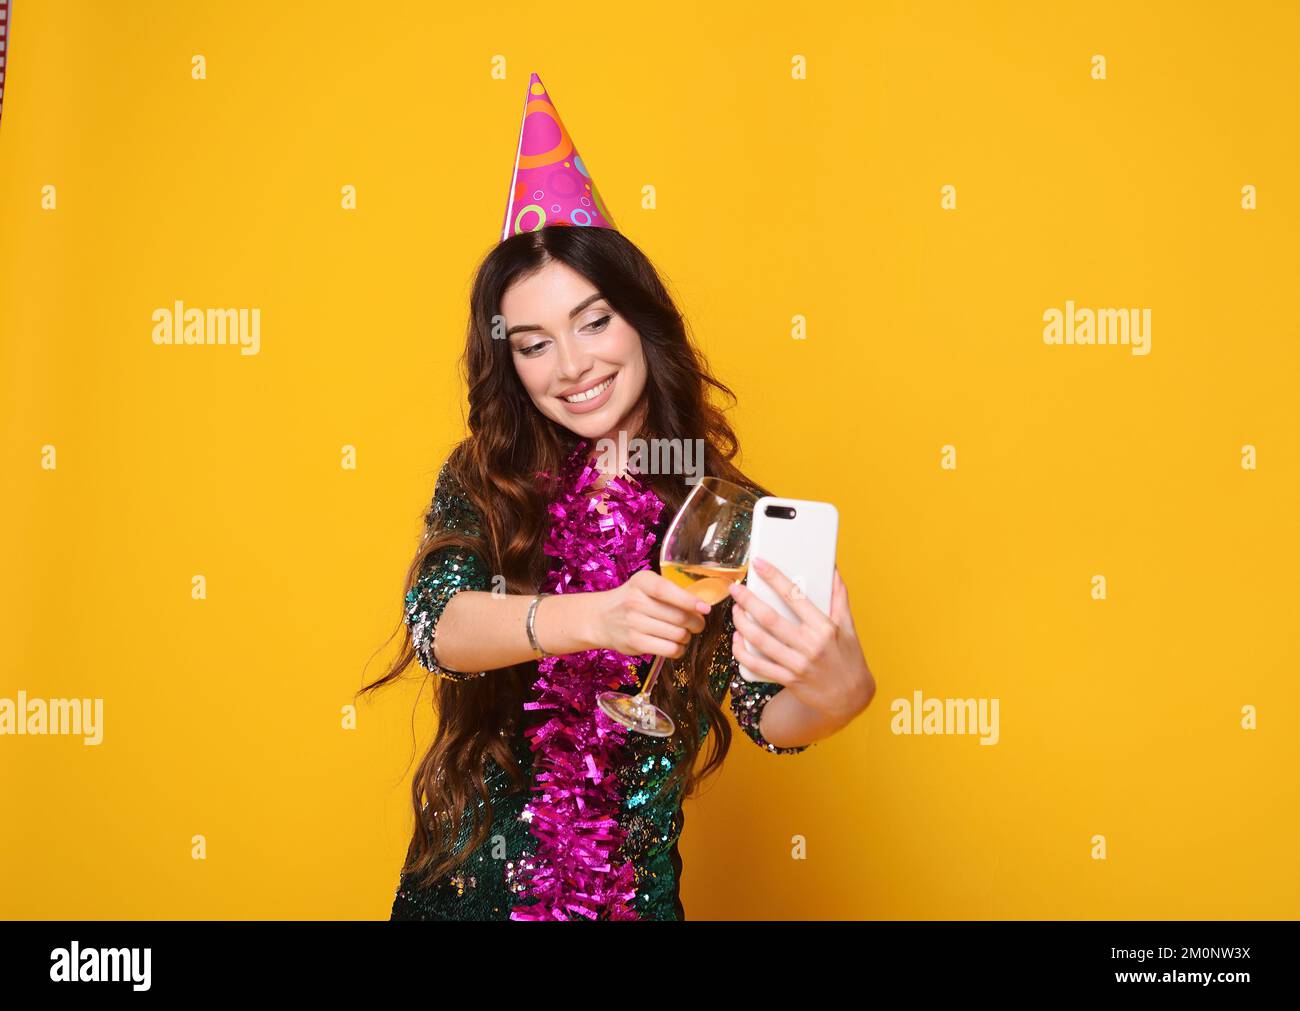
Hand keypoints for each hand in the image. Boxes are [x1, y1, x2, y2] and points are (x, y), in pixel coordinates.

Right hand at [587, 569, 710, 659]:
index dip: (689, 601)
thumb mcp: (645, 585)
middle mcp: (635, 601)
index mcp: (642, 582)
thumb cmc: (631, 599)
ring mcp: (634, 623)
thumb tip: (702, 604)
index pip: (667, 590)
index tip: (705, 608)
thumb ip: (670, 590)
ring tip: (684, 634)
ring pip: (677, 634)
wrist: (601, 618)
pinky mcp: (634, 643)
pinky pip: (668, 649)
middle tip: (698, 624)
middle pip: (678, 616)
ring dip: (687, 636)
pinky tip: (676, 645)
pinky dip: (679, 649)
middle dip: (696, 622)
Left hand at [728, 558, 874, 724]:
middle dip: (748, 600)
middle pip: (770, 618)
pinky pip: (758, 665)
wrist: (850, 698)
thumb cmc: (849, 657)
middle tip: (735, 588)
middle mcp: (810, 645)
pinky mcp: (788, 680)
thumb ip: (839, 596)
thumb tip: (832, 569)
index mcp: (824, 627)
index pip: (795, 596)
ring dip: (741, 623)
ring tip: (735, 610)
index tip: (759, 563)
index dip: (774, 577)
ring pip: (760, 641)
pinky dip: (742, 652)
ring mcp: (797, 664)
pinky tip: (737, 639)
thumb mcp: (849, 626)